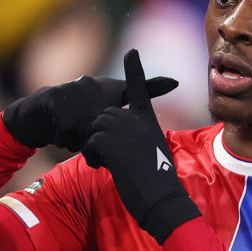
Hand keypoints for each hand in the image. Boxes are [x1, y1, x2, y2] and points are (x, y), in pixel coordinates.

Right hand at [3, 71, 177, 150]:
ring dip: (80, 141)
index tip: (176, 83)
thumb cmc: (74, 116)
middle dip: (99, 139)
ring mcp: (77, 90)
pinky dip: (64, 139)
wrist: (40, 112)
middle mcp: (96, 86)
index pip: (137, 89)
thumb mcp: (99, 123)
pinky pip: (68, 133)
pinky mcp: (58, 100)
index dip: (156, 85)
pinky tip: (60, 133)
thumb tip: (143, 143)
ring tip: (73, 137)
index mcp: (109, 92)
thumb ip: (121, 130)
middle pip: (107, 124)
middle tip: (90, 143)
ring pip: (86, 130)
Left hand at [82, 50, 200, 242]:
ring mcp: (122, 128)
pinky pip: (89, 144)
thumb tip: (118, 141)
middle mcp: (136, 119)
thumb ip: (137, 139)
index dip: (135, 70)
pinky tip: (108, 168)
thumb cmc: (159, 183)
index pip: (139, 89)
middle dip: (101, 137)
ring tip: (114, 165)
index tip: (132, 51)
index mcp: (148, 120)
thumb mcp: (152, 152)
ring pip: (94, 130)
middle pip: (103, 117)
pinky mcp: (109, 141)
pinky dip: (93, 158)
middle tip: (117, 159)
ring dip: (96, 148)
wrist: (162, 199)